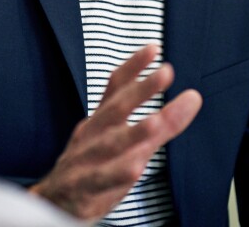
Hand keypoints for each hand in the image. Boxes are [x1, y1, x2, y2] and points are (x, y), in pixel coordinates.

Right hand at [30, 45, 201, 220]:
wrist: (54, 202)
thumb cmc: (95, 164)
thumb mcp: (129, 141)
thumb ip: (163, 121)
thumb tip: (194, 97)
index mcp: (101, 119)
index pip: (115, 87)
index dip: (133, 67)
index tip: (154, 48)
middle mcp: (91, 134)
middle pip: (115, 109)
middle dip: (140, 91)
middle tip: (165, 72)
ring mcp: (84, 160)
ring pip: (108, 144)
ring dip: (132, 133)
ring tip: (155, 122)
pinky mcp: (82, 188)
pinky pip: (99, 180)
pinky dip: (116, 173)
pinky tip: (135, 168)